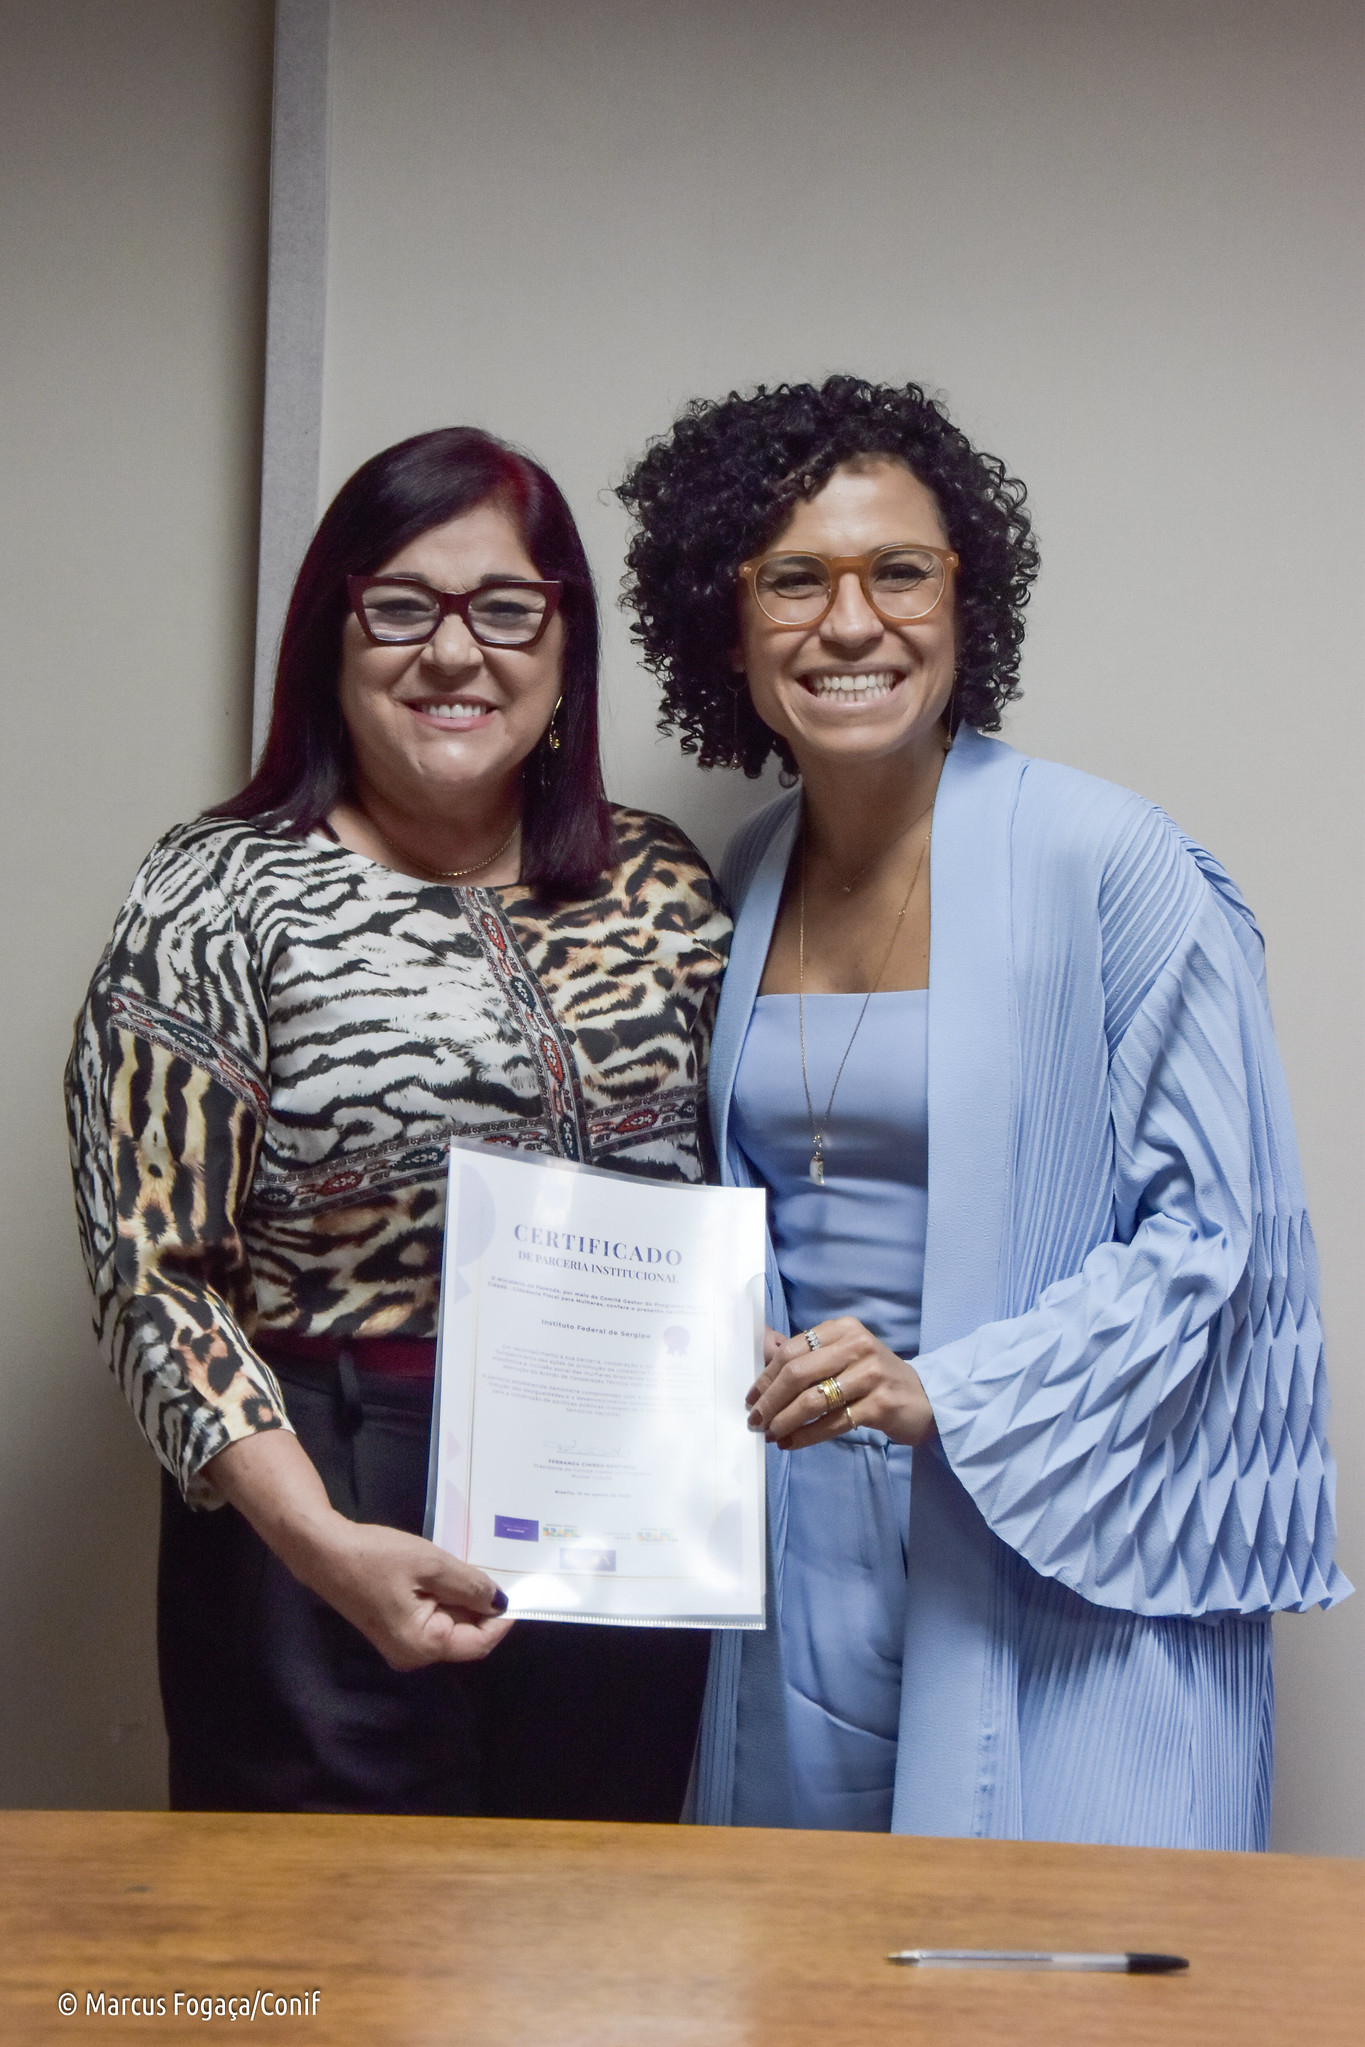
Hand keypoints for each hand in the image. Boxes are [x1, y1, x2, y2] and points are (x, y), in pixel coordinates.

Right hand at [204, 1430, 513, 1670]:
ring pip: (449, 1623)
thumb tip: (501, 1602)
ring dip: (464, 1597)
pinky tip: (450, 1570)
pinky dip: (445, 1595)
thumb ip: (470, 1585)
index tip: (521, 1591)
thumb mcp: (431, 1565)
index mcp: (423, 1646)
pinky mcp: (394, 1625)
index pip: (478, 1643)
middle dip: (482, 1605)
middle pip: (464, 1635)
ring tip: (477, 1566)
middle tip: (500, 1571)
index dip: (502, 1619)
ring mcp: (402, 1642)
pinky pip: (432, 1615)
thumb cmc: (375, 1557)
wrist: (323, 1550)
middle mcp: (414, 1654)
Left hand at [748, 1318, 935, 1449]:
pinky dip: (806, 1436)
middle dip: (770, 1400)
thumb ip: (805, 1353)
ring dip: (785, 1420)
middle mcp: (857, 1346)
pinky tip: (792, 1443)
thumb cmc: (873, 1377)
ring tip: (771, 1434)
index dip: (766, 1376)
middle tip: (755, 1420)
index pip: (792, 1350)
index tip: (751, 1398)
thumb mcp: (842, 1355)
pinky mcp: (880, 1405)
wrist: (923, 1398)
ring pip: (814, 1400)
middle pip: (798, 1373)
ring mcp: (871, 1375)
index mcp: (843, 1329)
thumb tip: (762, 1349)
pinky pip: (833, 1423)